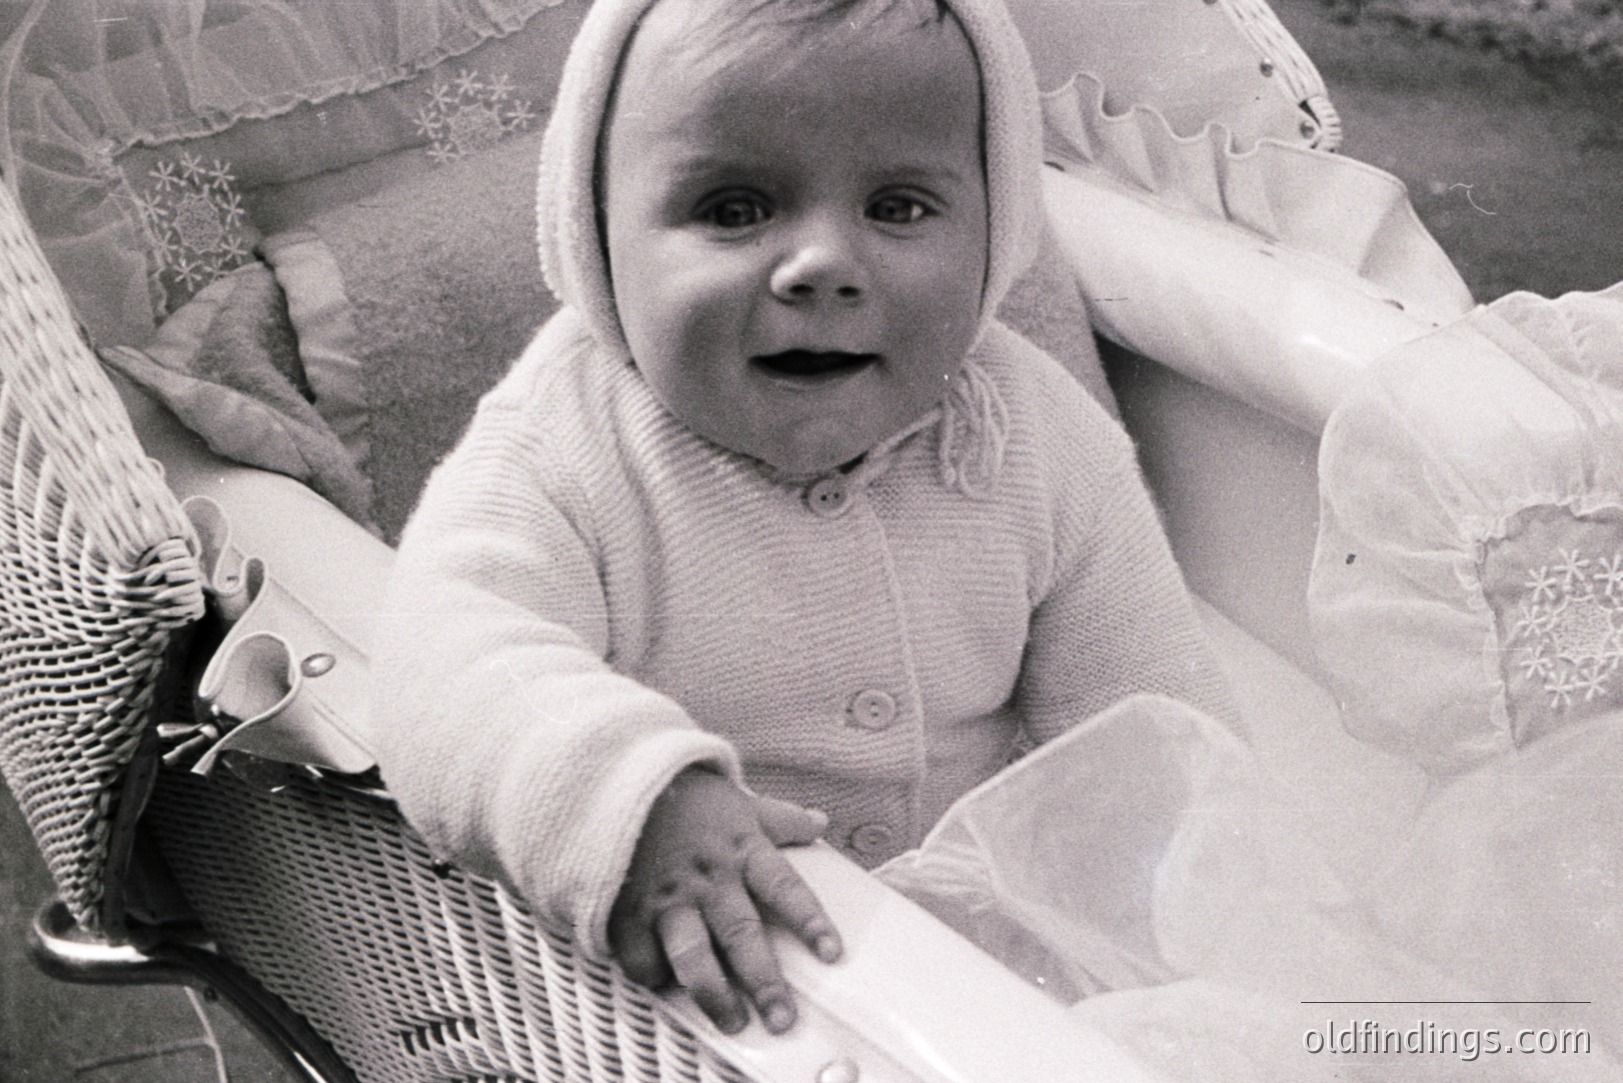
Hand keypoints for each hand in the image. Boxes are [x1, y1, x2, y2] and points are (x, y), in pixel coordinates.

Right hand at [608, 767, 842, 1033]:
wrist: (617, 782)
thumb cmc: (684, 795)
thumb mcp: (738, 802)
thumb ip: (780, 819)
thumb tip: (820, 823)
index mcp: (741, 850)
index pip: (785, 889)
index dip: (810, 922)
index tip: (832, 953)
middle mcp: (708, 879)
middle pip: (742, 935)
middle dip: (764, 981)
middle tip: (781, 1019)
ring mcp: (667, 897)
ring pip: (693, 955)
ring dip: (714, 994)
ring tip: (732, 1022)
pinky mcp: (628, 911)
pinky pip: (642, 957)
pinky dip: (655, 977)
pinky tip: (668, 986)